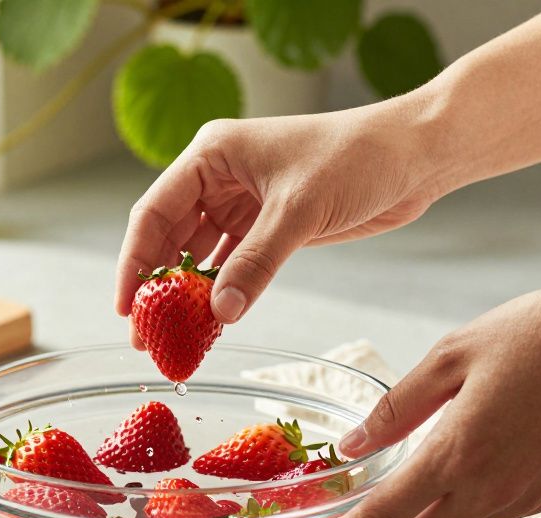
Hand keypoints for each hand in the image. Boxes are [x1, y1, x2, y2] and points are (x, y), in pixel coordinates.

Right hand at [115, 102, 447, 329]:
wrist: (415, 156)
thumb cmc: (357, 158)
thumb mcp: (299, 211)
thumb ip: (256, 263)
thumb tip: (218, 313)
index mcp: (212, 155)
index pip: (154, 213)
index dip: (135, 263)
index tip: (126, 308)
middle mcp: (220, 177)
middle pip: (170, 238)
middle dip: (157, 288)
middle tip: (146, 338)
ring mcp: (244, 202)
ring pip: (200, 255)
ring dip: (187, 296)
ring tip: (172, 340)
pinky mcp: (270, 225)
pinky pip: (232, 265)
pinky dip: (221, 293)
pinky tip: (211, 323)